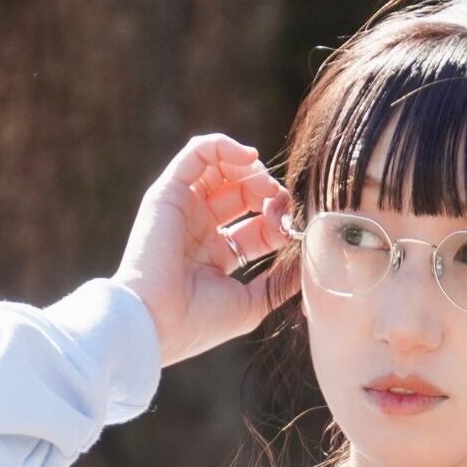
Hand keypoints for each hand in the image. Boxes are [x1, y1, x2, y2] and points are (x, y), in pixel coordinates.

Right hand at [112, 132, 297, 368]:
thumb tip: (308, 267)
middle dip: (268, 192)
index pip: (257, 225)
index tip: (290, 231)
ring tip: (265, 184)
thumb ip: (280, 283)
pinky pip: (197, 152)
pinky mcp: (167, 192)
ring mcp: (183, 209)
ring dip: (251, 169)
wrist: (158, 321)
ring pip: (221, 167)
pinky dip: (224, 145)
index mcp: (216, 256)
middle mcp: (199, 229)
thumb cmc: (199, 321)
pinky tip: (249, 157)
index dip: (278, 220)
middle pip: (242, 192)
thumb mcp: (251, 304)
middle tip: (279, 203)